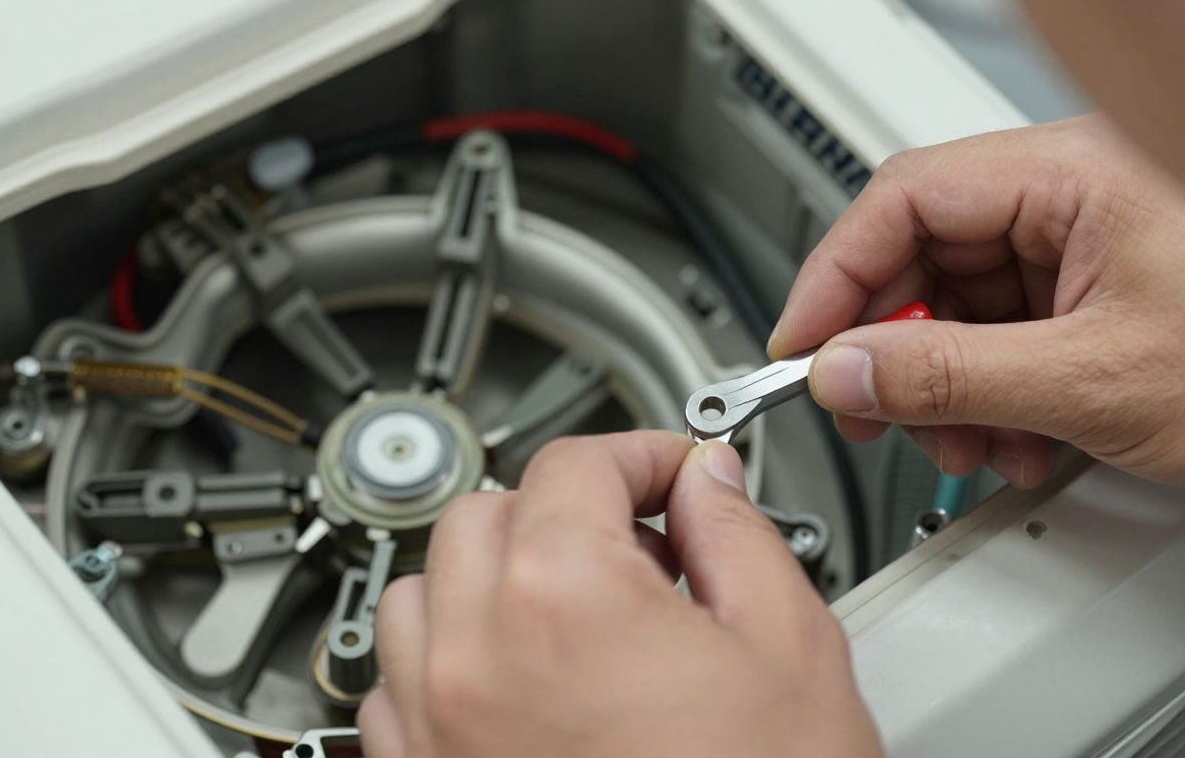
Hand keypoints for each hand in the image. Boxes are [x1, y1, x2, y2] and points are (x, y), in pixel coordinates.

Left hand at [358, 431, 881, 756]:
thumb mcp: (790, 650)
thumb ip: (738, 537)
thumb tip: (706, 484)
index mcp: (565, 601)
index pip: (575, 466)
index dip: (639, 455)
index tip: (672, 475)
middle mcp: (474, 660)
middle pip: (483, 514)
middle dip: (562, 509)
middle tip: (636, 544)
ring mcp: (433, 733)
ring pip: (419, 594)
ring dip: (489, 577)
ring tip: (571, 610)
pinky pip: (394, 691)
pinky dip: (447, 662)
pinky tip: (520, 686)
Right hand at [771, 115, 1184, 492]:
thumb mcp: (1095, 383)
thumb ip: (950, 377)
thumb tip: (845, 372)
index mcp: (1071, 175)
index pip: (903, 200)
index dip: (836, 278)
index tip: (802, 348)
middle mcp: (1074, 195)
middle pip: (925, 256)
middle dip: (898, 351)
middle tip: (876, 415)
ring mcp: (1088, 243)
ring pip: (963, 304)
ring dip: (951, 387)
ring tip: (977, 444)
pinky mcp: (1102, 288)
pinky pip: (1011, 331)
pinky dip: (998, 393)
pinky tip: (1023, 438)